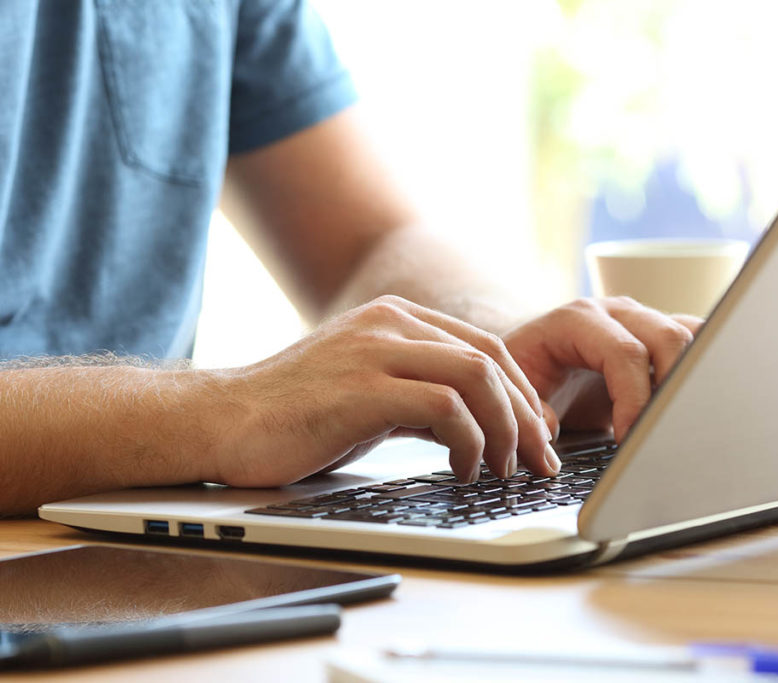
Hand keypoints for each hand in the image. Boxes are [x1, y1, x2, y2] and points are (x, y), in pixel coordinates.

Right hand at [213, 296, 557, 485]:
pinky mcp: (362, 388)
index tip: (536, 434)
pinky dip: (469, 442)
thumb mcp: (372, 395)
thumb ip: (423, 397)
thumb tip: (479, 427)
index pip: (485, 348)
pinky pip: (445, 408)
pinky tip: (464, 469)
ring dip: (504, 429)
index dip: (521, 393)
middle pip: (490, 359)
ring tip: (504, 469)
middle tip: (539, 459)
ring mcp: (376, 350)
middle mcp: (391, 323)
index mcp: (396, 318)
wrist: (222, 422)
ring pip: (476, 377)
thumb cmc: (295, 415)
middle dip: (525, 414)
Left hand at [502, 297, 702, 441]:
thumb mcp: (513, 391)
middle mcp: (616, 313)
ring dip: (694, 378)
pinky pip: (698, 341)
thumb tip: (548, 430)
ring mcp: (643, 321)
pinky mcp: (660, 338)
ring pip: (692, 335)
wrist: (531, 354)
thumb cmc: (523, 371)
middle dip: (672, 390)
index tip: (628, 440)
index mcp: (577, 320)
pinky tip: (697, 403)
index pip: (624, 353)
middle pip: (668, 338)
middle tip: (660, 434)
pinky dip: (704, 370)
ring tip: (680, 420)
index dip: (633, 400)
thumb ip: (529, 412)